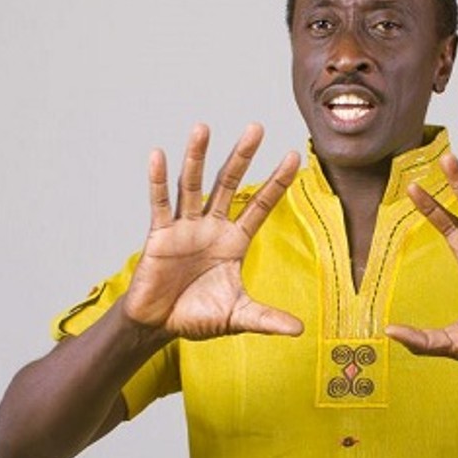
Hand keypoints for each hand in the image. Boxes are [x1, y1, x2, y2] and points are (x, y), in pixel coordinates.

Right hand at [122, 123, 303, 340]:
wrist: (159, 325)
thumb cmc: (198, 316)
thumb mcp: (238, 317)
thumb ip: (266, 319)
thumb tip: (299, 331)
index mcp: (234, 241)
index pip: (260, 205)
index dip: (277, 182)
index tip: (296, 155)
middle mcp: (211, 226)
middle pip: (228, 183)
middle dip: (242, 156)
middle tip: (256, 127)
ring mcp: (185, 227)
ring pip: (193, 185)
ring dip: (197, 157)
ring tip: (203, 128)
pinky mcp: (159, 235)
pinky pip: (160, 204)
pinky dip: (158, 181)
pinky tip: (159, 156)